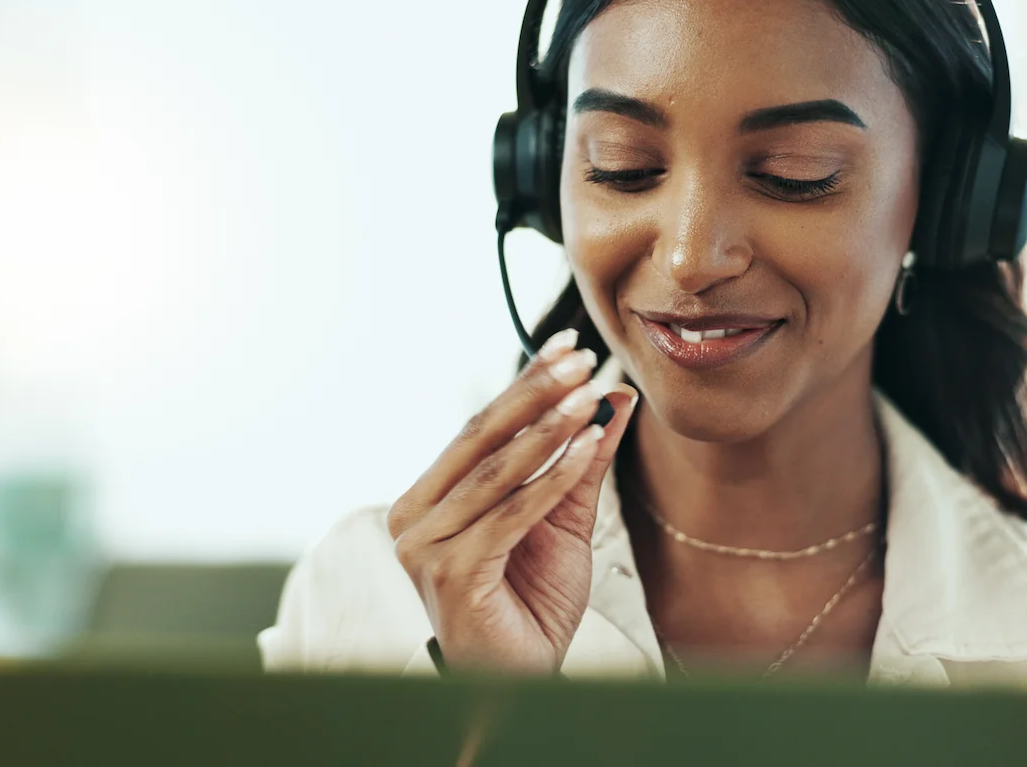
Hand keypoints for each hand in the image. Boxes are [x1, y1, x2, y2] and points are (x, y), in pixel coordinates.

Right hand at [387, 329, 638, 673]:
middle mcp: (414, 516)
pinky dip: (553, 477)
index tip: (568, 344)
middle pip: (482, 439)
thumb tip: (612, 398)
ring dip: (550, 429)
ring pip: (498, 472)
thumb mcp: (563, 523)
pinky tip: (587, 446)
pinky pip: (512, 513)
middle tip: (581, 357)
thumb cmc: (531, 606)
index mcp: (430, 498)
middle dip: (536, 393)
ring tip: (591, 393)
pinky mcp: (450, 572)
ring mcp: (424, 545)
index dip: (525, 383)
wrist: (518, 681)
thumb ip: (581, 463)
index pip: (481, 429)